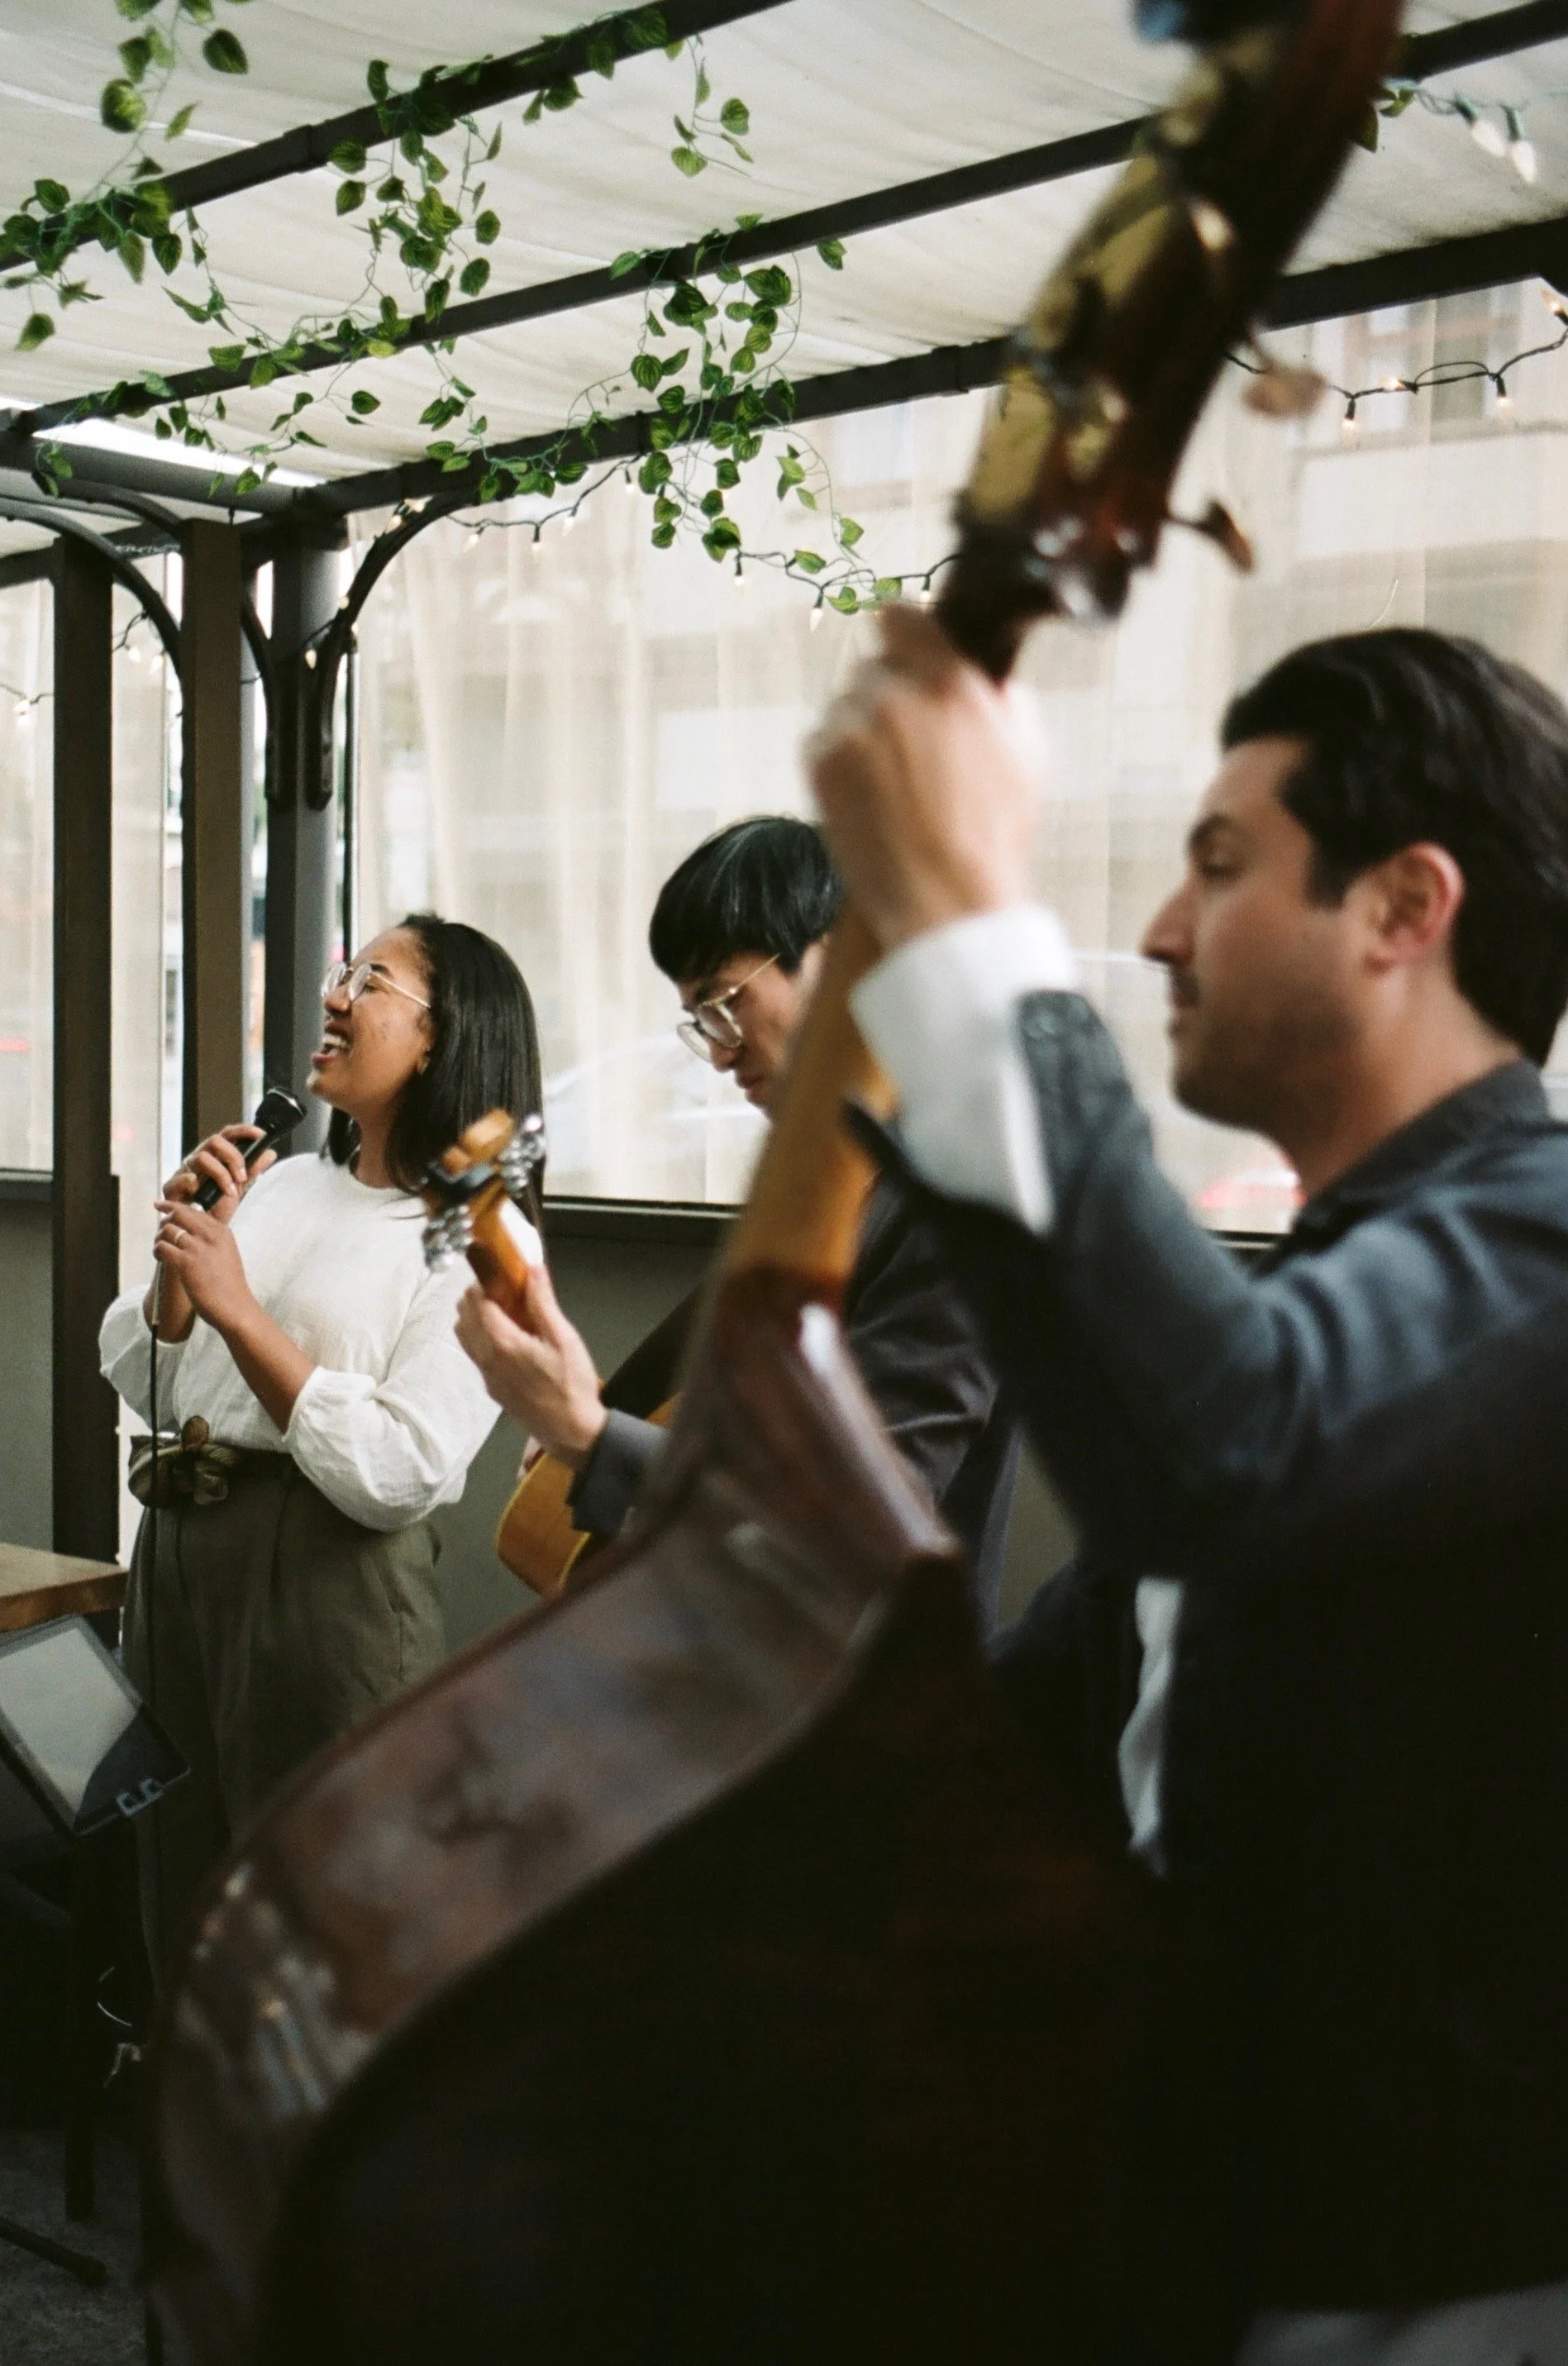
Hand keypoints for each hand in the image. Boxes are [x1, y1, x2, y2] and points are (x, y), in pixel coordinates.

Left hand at [152, 1199, 256, 1336]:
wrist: (235, 1306)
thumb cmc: (230, 1286)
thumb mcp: (227, 1253)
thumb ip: (212, 1240)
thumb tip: (190, 1232)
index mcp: (222, 1231)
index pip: (193, 1210)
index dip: (174, 1207)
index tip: (161, 1206)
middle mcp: (210, 1235)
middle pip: (178, 1214)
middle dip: (164, 1218)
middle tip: (160, 1229)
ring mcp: (197, 1248)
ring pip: (167, 1230)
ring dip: (159, 1238)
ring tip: (160, 1249)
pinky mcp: (185, 1262)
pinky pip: (162, 1246)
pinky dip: (157, 1250)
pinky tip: (160, 1258)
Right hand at [163, 1125, 274, 1227]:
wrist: (200, 1232)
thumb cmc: (216, 1207)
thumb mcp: (240, 1188)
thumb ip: (253, 1170)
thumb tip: (269, 1152)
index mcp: (215, 1156)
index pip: (228, 1135)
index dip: (243, 1131)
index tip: (260, 1135)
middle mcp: (199, 1159)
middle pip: (215, 1141)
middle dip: (233, 1156)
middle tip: (243, 1176)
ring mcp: (184, 1171)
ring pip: (202, 1157)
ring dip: (221, 1174)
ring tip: (230, 1191)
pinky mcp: (172, 1187)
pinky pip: (183, 1178)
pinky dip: (195, 1183)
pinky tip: (202, 1194)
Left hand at [455, 1266, 606, 1470]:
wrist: (570, 1431)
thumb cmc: (572, 1383)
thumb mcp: (564, 1339)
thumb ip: (543, 1303)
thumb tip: (531, 1269)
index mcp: (503, 1343)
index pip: (477, 1303)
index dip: (484, 1282)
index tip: (499, 1272)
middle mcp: (486, 1359)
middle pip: (464, 1318)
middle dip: (476, 1297)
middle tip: (502, 1287)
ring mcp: (486, 1375)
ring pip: (464, 1337)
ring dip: (474, 1317)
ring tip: (502, 1309)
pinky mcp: (492, 1388)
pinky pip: (474, 1354)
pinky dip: (479, 1336)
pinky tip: (506, 1336)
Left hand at [806, 603, 1040, 949]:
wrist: (946, 899)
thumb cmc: (993, 834)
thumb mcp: (1027, 753)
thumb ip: (1002, 698)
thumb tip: (983, 678)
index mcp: (951, 681)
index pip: (901, 617)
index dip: (901, 633)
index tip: (902, 648)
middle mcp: (897, 693)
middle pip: (871, 669)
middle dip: (886, 696)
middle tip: (906, 743)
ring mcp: (854, 727)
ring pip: (844, 707)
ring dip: (860, 731)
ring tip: (889, 783)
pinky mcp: (821, 762)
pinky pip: (820, 742)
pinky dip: (837, 762)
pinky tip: (866, 798)